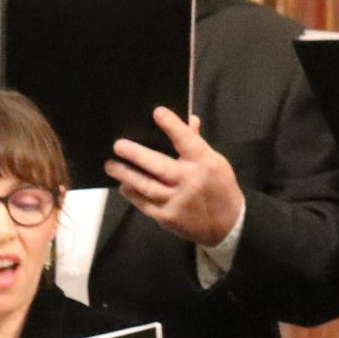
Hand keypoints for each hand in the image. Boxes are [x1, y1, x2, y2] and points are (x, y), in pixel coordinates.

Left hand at [106, 107, 244, 248]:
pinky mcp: (167, 218)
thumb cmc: (220, 188)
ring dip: (126, 174)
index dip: (172, 126)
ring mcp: (177, 201)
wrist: (228, 225)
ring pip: (147, 186)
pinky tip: (123, 185)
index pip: (187, 141)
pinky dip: (132, 194)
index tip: (157, 112)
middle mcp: (190, 181)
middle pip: (160, 166)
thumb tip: (189, 119)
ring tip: (110, 165)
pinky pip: (145, 204)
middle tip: (118, 145)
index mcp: (204, 163)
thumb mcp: (216, 163)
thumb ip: (197, 143)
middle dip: (137, 155)